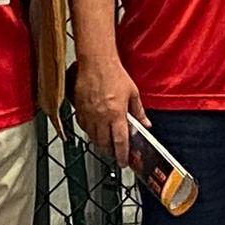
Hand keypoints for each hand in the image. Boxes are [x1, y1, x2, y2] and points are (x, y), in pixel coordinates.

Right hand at [76, 51, 142, 166]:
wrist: (96, 62)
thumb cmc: (114, 74)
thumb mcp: (133, 93)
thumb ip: (139, 111)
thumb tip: (146, 124)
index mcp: (116, 114)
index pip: (119, 141)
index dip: (122, 155)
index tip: (123, 162)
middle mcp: (101, 116)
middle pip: (104, 143)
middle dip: (109, 151)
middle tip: (114, 153)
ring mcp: (88, 113)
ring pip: (92, 137)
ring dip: (99, 142)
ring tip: (105, 142)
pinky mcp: (79, 109)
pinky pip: (82, 126)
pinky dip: (88, 131)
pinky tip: (93, 129)